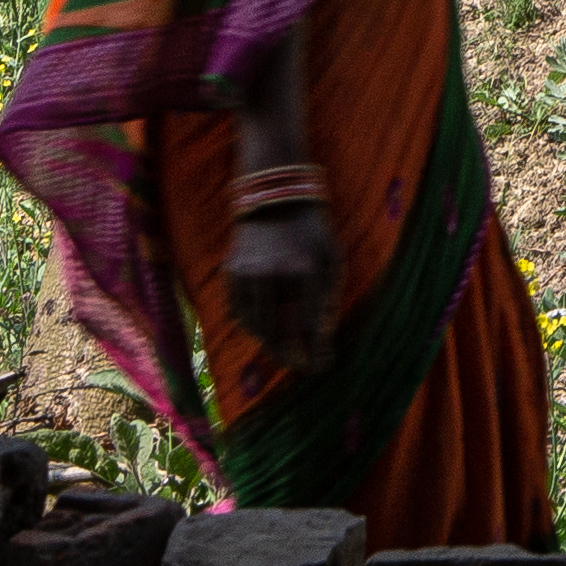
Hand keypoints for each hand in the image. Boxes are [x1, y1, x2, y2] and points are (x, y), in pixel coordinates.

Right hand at [223, 201, 336, 362]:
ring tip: (288, 351)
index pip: (311, 325)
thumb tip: (323, 337)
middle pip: (280, 333)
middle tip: (304, 366)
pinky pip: (240, 313)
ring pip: (258, 327)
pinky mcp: (232, 273)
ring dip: (273, 343)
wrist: (275, 199)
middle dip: (293, 356)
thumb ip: (330, 297)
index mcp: (306, 268)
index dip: (318, 350)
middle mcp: (274, 274)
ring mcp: (248, 273)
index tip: (325, 364)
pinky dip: (254, 326)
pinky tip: (268, 330)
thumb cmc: (311, 232)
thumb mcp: (333, 256)